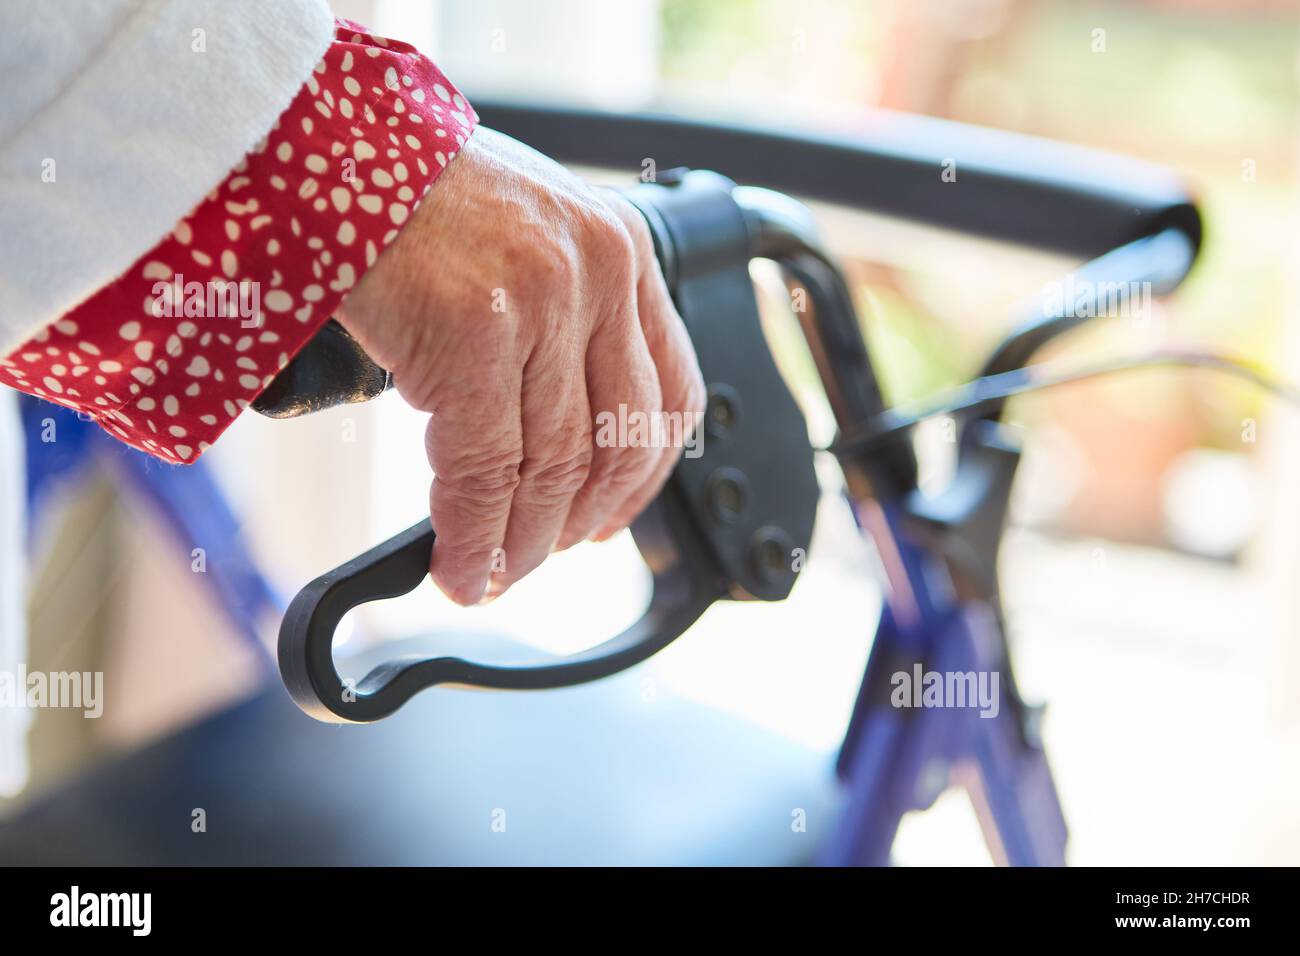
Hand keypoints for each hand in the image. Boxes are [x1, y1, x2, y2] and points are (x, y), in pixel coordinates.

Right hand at [338, 128, 704, 605]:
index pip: (669, 389)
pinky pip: (484, 471)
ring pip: (552, 466)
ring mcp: (541, 302)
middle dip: (574, 520)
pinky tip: (459, 565)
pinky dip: (473, 536)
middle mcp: (595, 274)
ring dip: (521, 541)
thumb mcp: (519, 237)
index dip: (644, 474)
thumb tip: (549, 421)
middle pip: (613, 441)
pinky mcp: (474, 332)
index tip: (611, 515)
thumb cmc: (404, 191)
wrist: (320, 141)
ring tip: (492, 573)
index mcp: (617, 249)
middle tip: (535, 555)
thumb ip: (555, 315)